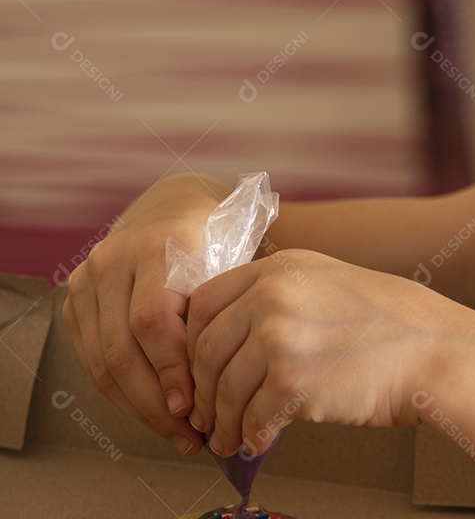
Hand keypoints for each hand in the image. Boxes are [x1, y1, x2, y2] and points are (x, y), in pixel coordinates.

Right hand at [62, 174, 228, 454]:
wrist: (174, 208)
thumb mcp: (230, 266)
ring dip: (139, 407)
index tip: (196, 408)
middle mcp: (115, 260)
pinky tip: (153, 412)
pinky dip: (123, 393)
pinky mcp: (75, 298)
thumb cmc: (215, 243)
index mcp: (159, 247)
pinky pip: (92, 359)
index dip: (173, 370)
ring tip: (176, 434)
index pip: (153, 321)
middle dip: (156, 402)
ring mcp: (88, 279)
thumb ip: (224, 314)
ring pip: (102, 361)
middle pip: (121, 348)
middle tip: (190, 434)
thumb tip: (230, 387)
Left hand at [186, 249, 464, 457]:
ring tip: (229, 438)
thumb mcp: (332, 281)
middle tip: (206, 412)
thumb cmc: (397, 323)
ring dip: (223, 422)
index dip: (193, 342)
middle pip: (205, 349)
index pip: (204, 302)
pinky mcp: (294, 383)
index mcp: (280, 268)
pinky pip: (253, 418)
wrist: (438, 352)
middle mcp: (273, 296)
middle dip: (201, 389)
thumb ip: (283, 294)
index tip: (200, 366)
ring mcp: (280, 338)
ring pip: (224, 390)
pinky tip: (257, 442)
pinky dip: (250, 437)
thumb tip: (241, 334)